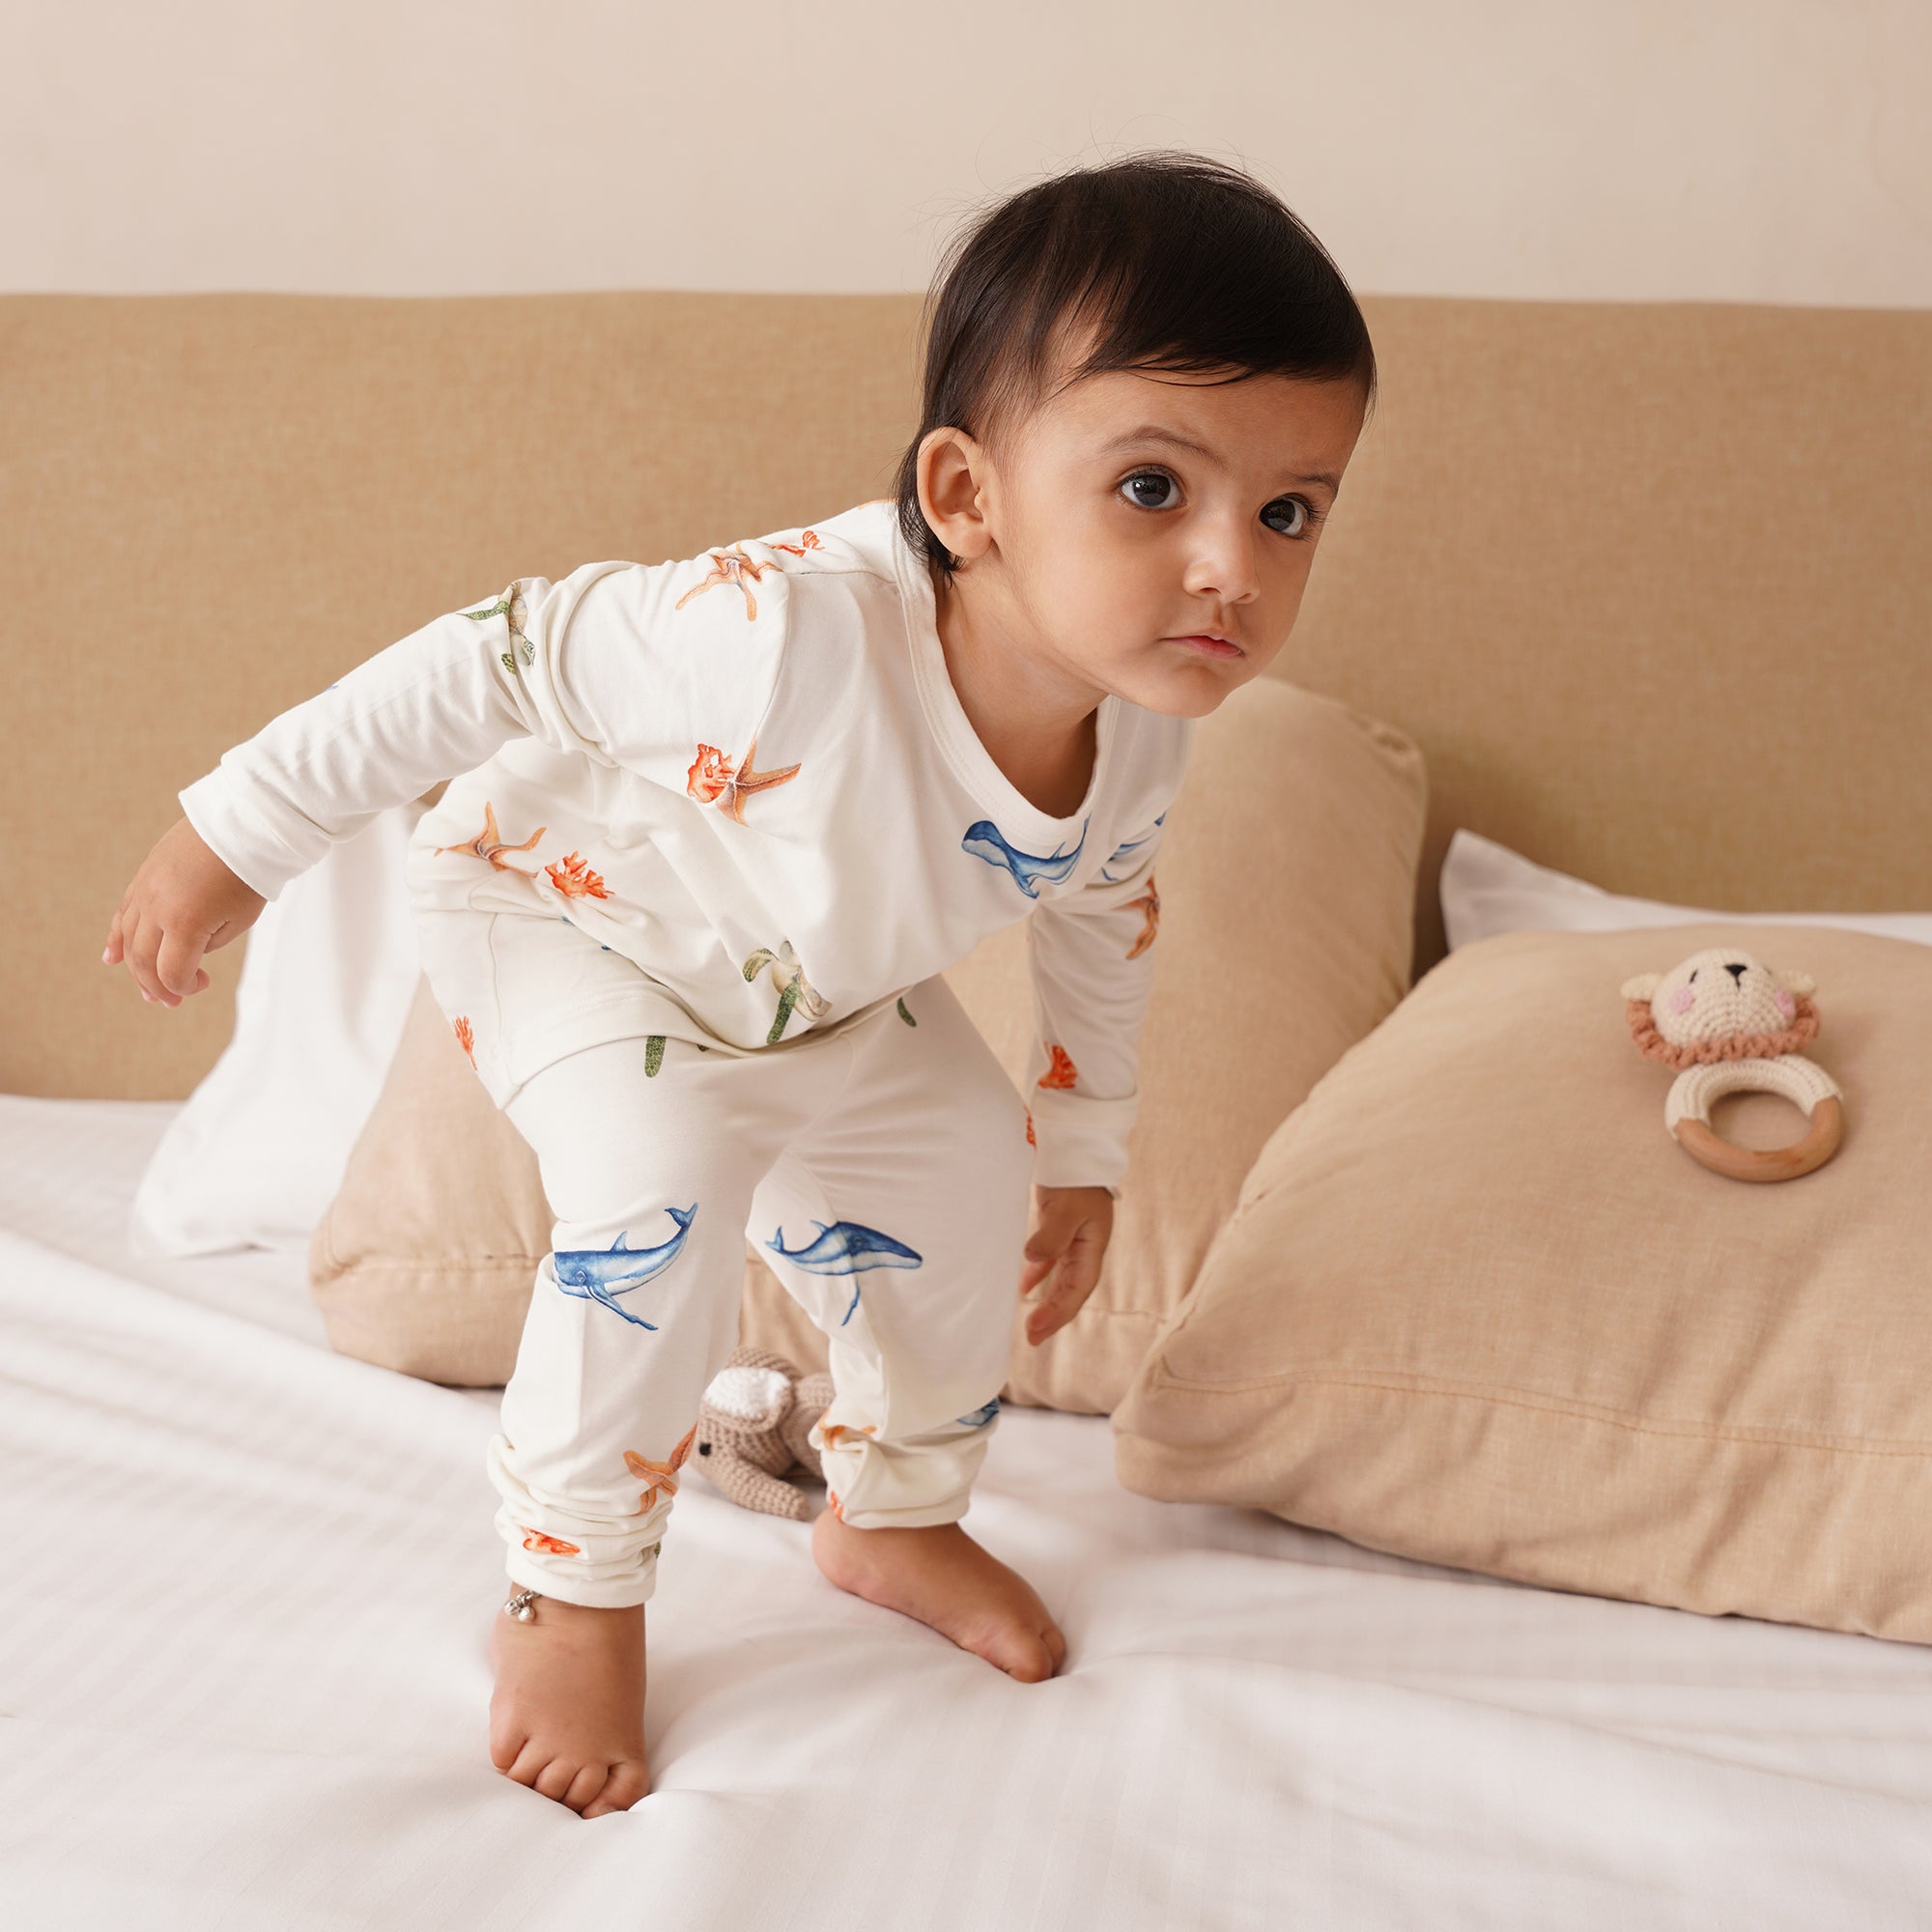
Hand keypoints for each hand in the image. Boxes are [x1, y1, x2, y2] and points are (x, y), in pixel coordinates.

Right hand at [103, 816, 265, 1007]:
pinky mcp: (143, 877)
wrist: (241, 825)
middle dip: (157, 985)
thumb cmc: (249, 874)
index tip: (202, 984)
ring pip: (129, 939)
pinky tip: (112, 958)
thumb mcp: (238, 919)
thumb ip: (208, 942)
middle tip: (171, 1001)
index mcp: (184, 923)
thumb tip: (186, 952)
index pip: (172, 972)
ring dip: (135, 968)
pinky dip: (117, 938)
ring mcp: (145, 891)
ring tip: (147, 990)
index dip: (184, 987)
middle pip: (144, 960)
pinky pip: (123, 914)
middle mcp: (156, 908)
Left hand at [1017, 1184, 1114, 1346]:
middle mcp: (1086, 1247)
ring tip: (1031, 1322)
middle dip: (1054, 1315)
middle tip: (1032, 1338)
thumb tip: (1032, 1260)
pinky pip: (1051, 1261)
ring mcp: (1074, 1239)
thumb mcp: (1066, 1206)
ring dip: (1047, 1300)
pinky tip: (1024, 1287)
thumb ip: (1051, 1235)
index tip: (1037, 1330)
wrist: (1077, 1148)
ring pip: (1062, 1279)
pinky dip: (1039, 1275)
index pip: (1077, 1289)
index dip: (1059, 1312)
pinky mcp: (1061, 1230)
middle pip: (1071, 1289)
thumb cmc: (1076, 1177)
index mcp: (1093, 1246)